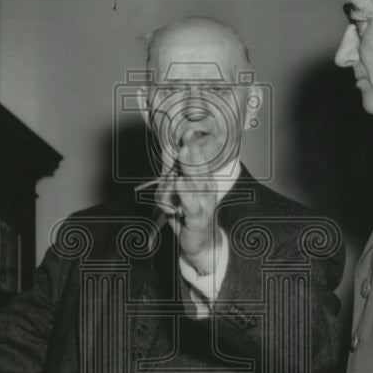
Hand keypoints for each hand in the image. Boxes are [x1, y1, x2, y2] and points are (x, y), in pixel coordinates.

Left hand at [154, 129, 221, 274]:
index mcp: (202, 179)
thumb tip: (167, 148)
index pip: (197, 159)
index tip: (186, 129)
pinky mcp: (197, 219)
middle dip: (192, 150)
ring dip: (190, 167)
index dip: (192, 144)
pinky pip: (191, 205)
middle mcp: (206, 189)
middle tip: (187, 135)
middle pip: (198, 167)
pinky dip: (186, 194)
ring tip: (184, 152)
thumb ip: (171, 170)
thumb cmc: (188, 214)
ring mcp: (204, 203)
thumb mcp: (175, 190)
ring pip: (195, 183)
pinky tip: (180, 184)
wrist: (199, 243)